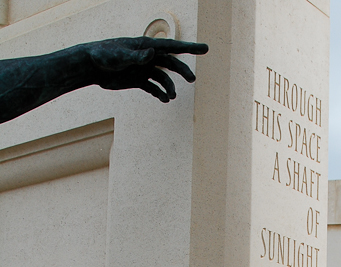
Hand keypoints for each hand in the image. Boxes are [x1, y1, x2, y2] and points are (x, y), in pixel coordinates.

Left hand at [88, 37, 208, 101]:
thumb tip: (153, 53)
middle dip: (183, 71)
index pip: (173, 47)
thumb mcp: (121, 56)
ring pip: (163, 78)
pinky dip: (160, 94)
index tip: (205, 49)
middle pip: (171, 64)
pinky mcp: (138, 80)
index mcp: (147, 47)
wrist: (91, 66)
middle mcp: (148, 57)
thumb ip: (137, 56)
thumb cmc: (104, 56)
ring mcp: (143, 69)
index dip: (190, 48)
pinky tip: (164, 100)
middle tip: (192, 79)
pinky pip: (153, 87)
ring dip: (169, 87)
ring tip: (170, 97)